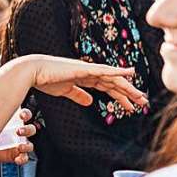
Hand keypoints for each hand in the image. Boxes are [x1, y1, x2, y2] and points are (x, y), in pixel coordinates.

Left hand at [0, 108, 35, 164]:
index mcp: (14, 120)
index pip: (25, 115)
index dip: (26, 114)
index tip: (21, 115)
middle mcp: (19, 131)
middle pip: (31, 129)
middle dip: (27, 129)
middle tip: (19, 131)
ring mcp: (19, 143)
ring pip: (30, 144)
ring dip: (27, 146)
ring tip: (20, 147)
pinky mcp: (16, 154)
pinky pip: (24, 157)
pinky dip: (22, 158)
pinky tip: (17, 159)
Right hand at [21, 55, 146, 111]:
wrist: (33, 72)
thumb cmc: (45, 80)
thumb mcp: (65, 91)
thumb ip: (78, 95)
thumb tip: (90, 101)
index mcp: (85, 77)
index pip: (108, 87)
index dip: (120, 96)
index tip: (131, 107)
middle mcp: (89, 72)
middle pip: (114, 83)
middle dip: (129, 94)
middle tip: (143, 103)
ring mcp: (88, 69)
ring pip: (113, 79)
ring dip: (128, 88)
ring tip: (141, 97)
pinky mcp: (84, 68)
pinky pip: (104, 70)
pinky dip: (117, 71)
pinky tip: (129, 73)